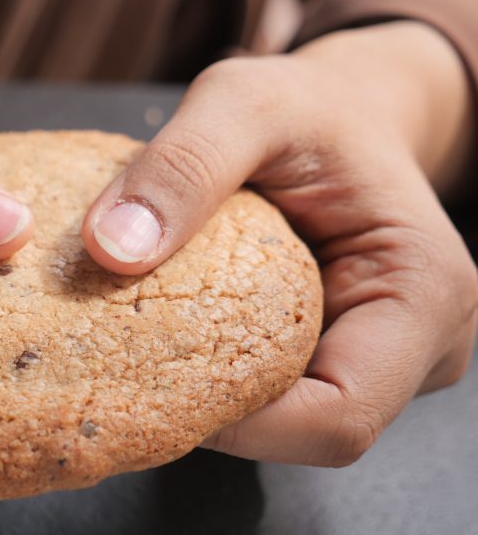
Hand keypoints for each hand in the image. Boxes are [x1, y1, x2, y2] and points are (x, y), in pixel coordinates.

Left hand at [82, 22, 477, 464]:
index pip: (338, 419)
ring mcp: (378, 361)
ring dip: (207, 396)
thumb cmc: (307, 108)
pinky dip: (213, 374)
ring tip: (140, 350)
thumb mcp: (243, 103)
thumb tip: (112, 250)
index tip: (149, 381)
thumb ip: (183, 165)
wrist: (339, 115)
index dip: (241, 424)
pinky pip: (271, 394)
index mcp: (422, 295)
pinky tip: (165, 340)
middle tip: (127, 366)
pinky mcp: (338, 358)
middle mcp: (416, 347)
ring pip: (284, 423)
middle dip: (214, 412)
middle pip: (306, 432)